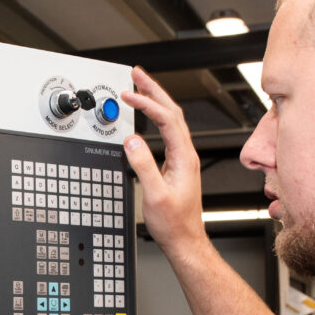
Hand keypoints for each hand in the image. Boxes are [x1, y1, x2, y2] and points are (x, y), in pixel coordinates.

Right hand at [121, 67, 204, 254]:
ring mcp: (182, 158)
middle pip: (172, 111)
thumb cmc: (173, 223)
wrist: (185, 240)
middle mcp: (186, 154)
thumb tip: (131, 141)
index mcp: (184, 157)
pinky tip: (147, 116)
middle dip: (154, 89)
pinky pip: (167, 132)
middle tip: (137, 74)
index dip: (147, 103)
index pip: (166, 118)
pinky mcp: (176, 164)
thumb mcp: (154, 195)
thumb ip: (143, 165)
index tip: (128, 95)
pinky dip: (155, 117)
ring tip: (140, 87)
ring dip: (155, 101)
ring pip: (171, 120)